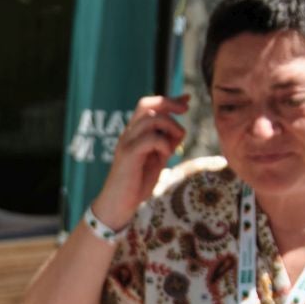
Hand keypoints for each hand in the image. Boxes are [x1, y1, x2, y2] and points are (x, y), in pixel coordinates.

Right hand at [90, 93, 190, 227]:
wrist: (118, 204)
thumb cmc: (137, 183)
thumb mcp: (157, 159)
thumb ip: (166, 143)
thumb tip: (180, 129)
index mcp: (134, 133)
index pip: (148, 105)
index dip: (169, 99)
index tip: (186, 99)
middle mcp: (128, 134)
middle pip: (147, 105)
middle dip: (169, 104)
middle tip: (186, 112)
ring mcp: (127, 143)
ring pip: (151, 119)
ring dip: (170, 127)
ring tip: (175, 144)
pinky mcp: (128, 154)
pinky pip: (151, 138)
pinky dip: (164, 144)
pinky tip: (165, 156)